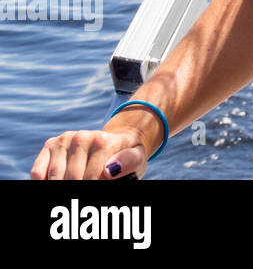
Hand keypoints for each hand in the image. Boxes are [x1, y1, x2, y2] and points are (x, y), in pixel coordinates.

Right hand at [30, 126, 149, 179]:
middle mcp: (81, 137)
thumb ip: (130, 162)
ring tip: (77, 186)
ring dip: (62, 186)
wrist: (115, 140)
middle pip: (73, 179)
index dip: (97, 187)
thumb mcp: (137, 159)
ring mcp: (64, 140)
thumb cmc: (126, 156)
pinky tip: (58, 182)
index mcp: (103, 141)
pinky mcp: (50, 145)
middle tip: (86, 192)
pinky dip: (44, 182)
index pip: (92, 178)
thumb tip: (110, 170)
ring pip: (55, 178)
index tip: (101, 188)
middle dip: (80, 188)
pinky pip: (38, 172)